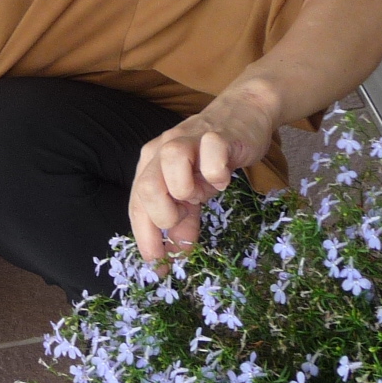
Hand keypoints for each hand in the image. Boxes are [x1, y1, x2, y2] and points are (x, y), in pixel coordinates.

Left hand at [128, 91, 278, 260]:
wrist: (244, 115)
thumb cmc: (212, 157)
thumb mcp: (193, 191)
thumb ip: (182, 220)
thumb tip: (176, 253)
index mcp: (150, 165)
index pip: (137, 206)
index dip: (146, 239)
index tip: (158, 266)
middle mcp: (162, 150)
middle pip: (147, 187)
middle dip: (163, 215)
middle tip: (183, 219)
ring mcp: (189, 139)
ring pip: (171, 161)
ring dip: (185, 189)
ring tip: (201, 194)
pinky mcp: (219, 135)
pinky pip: (212, 155)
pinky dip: (217, 173)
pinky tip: (223, 177)